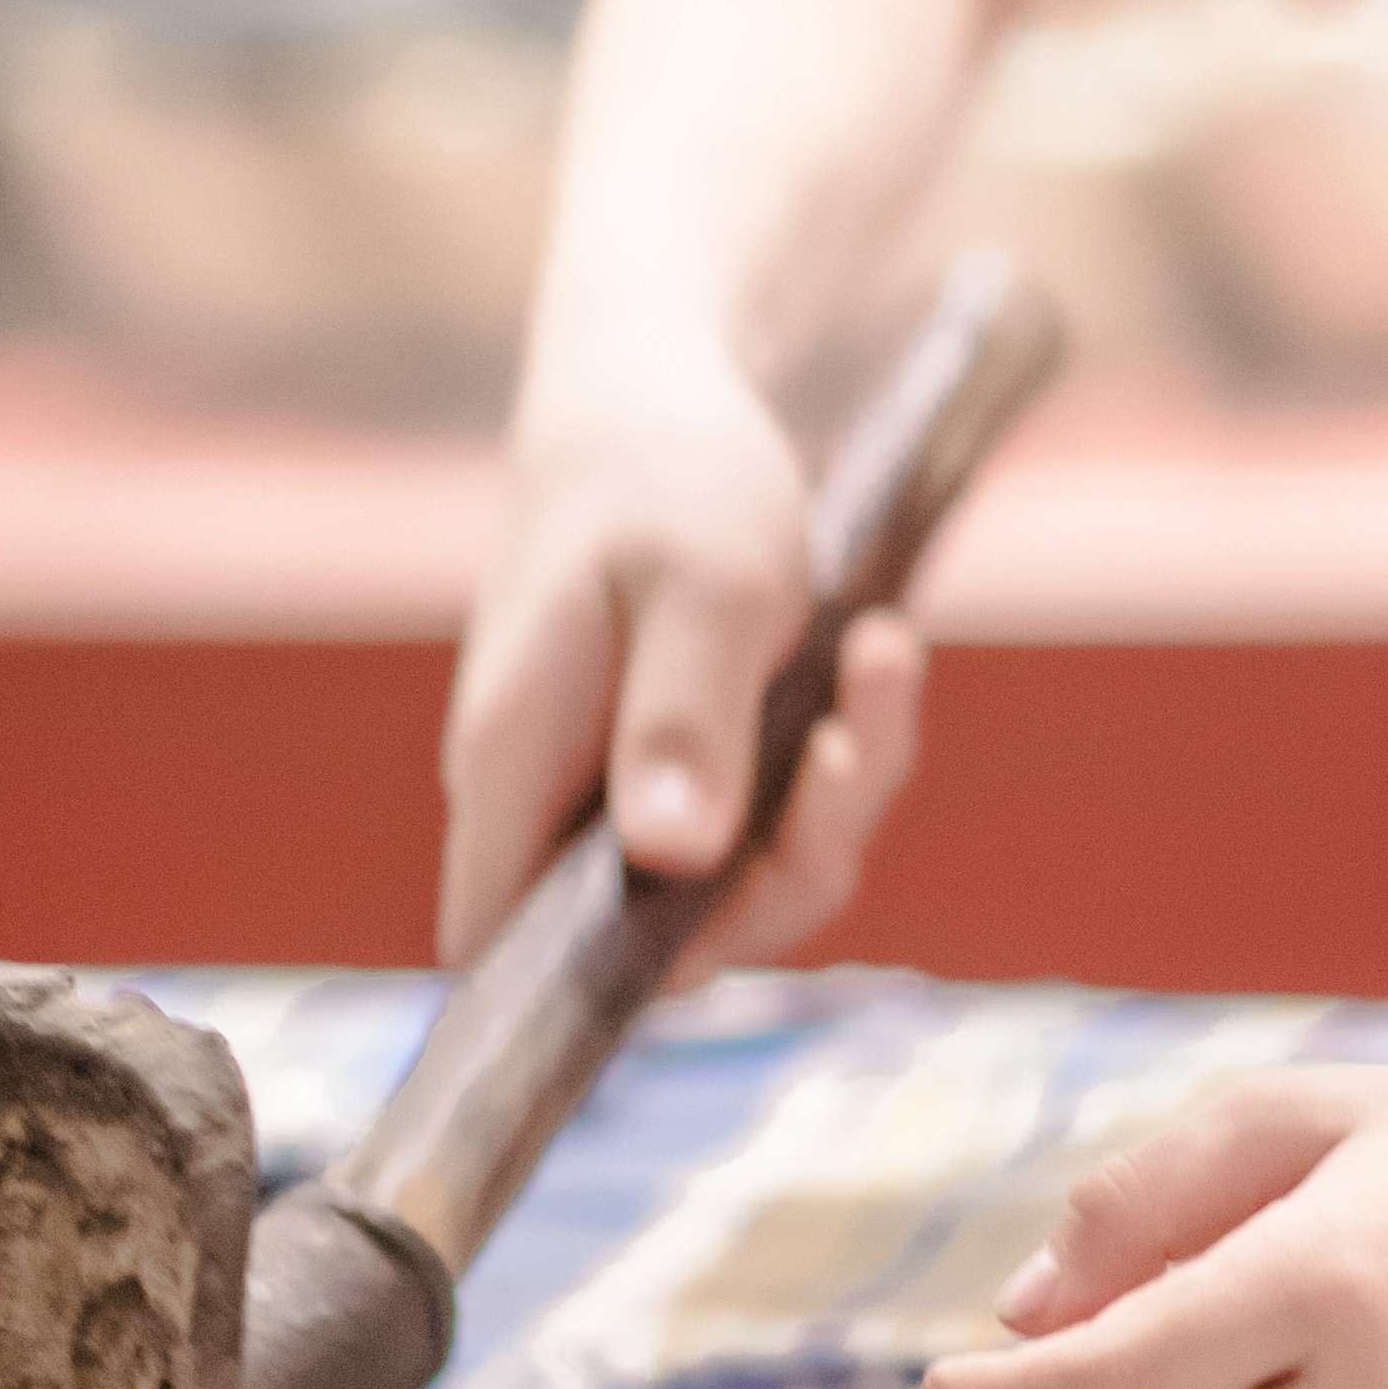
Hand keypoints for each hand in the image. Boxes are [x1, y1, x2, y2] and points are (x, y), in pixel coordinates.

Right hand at [439, 363, 926, 970]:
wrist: (667, 398)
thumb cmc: (662, 480)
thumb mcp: (698, 586)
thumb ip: (680, 722)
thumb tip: (670, 856)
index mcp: (513, 766)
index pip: (504, 951)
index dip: (590, 990)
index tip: (729, 920)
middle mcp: (559, 804)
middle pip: (672, 933)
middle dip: (793, 857)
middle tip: (849, 737)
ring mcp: (629, 794)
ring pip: (750, 876)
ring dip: (841, 789)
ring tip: (883, 653)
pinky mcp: (695, 773)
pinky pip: (785, 817)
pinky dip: (846, 749)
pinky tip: (877, 650)